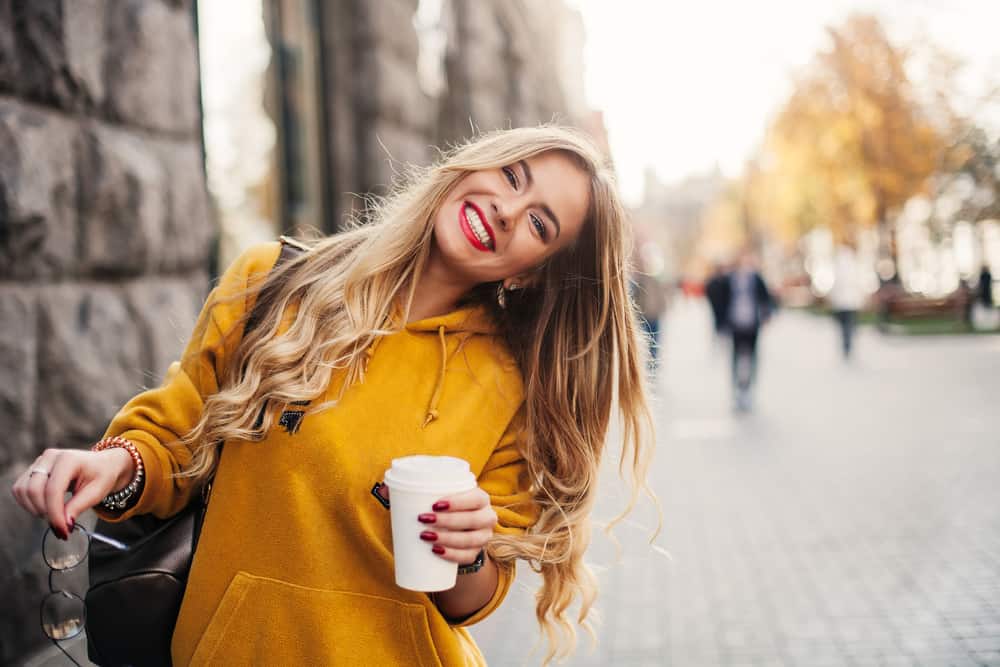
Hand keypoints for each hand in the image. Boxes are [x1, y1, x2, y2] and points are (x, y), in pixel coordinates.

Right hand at [10, 447, 134, 538]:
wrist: (102, 465)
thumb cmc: (101, 477)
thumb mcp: (97, 492)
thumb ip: (79, 507)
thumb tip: (64, 525)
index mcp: (69, 459)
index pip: (53, 490)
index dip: (55, 514)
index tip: (64, 531)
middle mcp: (50, 457)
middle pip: (33, 490)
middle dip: (45, 513)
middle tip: (60, 526)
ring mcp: (39, 462)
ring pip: (22, 490)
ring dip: (34, 509)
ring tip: (54, 515)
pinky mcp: (33, 470)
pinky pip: (20, 490)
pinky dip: (29, 504)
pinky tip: (45, 509)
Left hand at [418, 487, 496, 564]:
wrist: (455, 526)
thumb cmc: (445, 506)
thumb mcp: (441, 494)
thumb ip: (423, 489)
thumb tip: (394, 491)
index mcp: (481, 499)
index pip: (475, 499)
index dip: (457, 502)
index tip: (434, 505)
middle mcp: (487, 517)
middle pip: (473, 520)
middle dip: (447, 521)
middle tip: (424, 519)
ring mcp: (483, 537)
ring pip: (470, 540)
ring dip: (447, 539)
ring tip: (425, 536)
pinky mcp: (476, 552)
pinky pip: (467, 556)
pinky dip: (451, 554)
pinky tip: (436, 550)